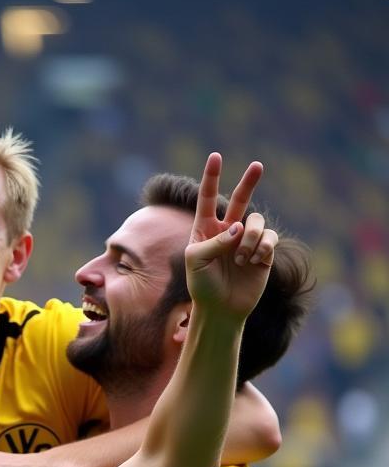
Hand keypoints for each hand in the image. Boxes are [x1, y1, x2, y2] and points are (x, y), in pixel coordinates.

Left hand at [185, 153, 277, 321]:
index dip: (212, 178)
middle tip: (257, 165)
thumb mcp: (196, 261)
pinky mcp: (263, 252)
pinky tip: (253, 261)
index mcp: (205, 230)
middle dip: (248, 182)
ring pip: (256, 222)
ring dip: (251, 238)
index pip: (208, 199)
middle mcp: (227, 231)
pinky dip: (262, 248)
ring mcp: (246, 241)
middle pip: (240, 199)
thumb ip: (214, 240)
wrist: (220, 309)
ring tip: (242, 258)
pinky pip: (269, 238)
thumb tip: (239, 227)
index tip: (216, 156)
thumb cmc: (202, 286)